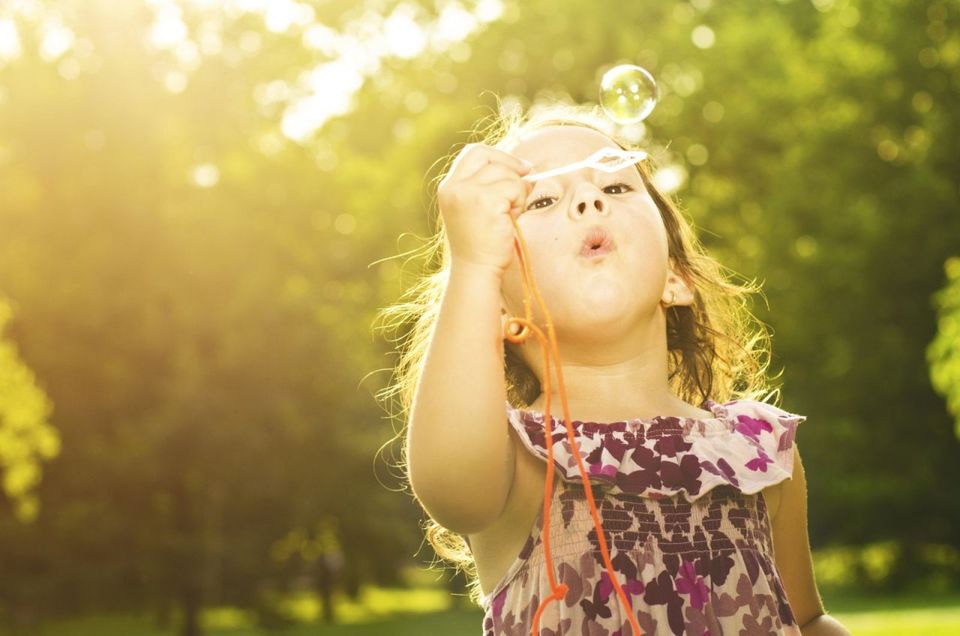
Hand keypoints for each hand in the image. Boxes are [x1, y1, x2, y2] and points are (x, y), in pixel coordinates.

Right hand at [437, 143, 533, 275]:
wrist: (477, 269)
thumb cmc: (482, 244)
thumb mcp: (480, 208)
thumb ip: (494, 186)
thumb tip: (526, 169)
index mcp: (449, 187)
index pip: (473, 153)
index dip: (498, 156)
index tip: (519, 167)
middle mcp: (454, 187)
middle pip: (489, 156)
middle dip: (512, 166)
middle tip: (527, 180)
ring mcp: (468, 193)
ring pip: (506, 173)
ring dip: (517, 191)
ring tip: (510, 214)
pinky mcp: (486, 201)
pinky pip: (515, 188)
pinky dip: (520, 202)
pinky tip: (511, 219)